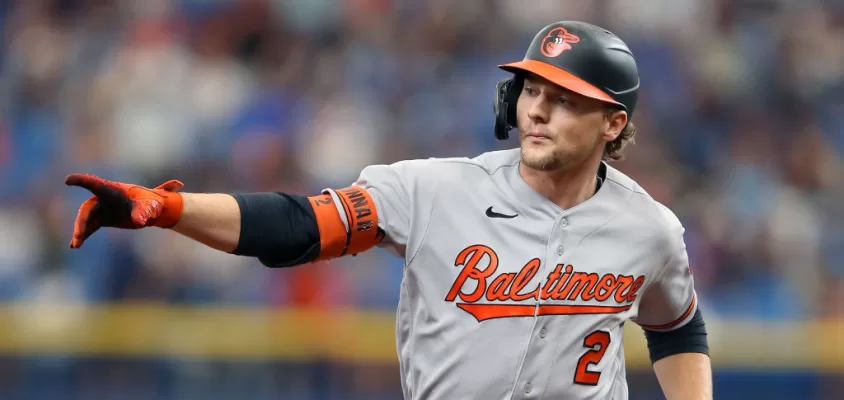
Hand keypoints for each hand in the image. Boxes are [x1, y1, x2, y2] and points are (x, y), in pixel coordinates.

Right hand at [65, 173, 184, 247]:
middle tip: (79, 235)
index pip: (95, 184)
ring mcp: (102, 209)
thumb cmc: (150, 203)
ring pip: (86, 220)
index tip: (68, 180)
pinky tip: (74, 245)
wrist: (152, 210)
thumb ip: (142, 212)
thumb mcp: (149, 207)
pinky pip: (90, 227)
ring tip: (75, 245)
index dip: (82, 181)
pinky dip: (83, 235)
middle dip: (82, 222)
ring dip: (80, 231)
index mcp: (113, 190)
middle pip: (88, 209)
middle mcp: (104, 198)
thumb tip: (138, 221)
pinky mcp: (103, 219)